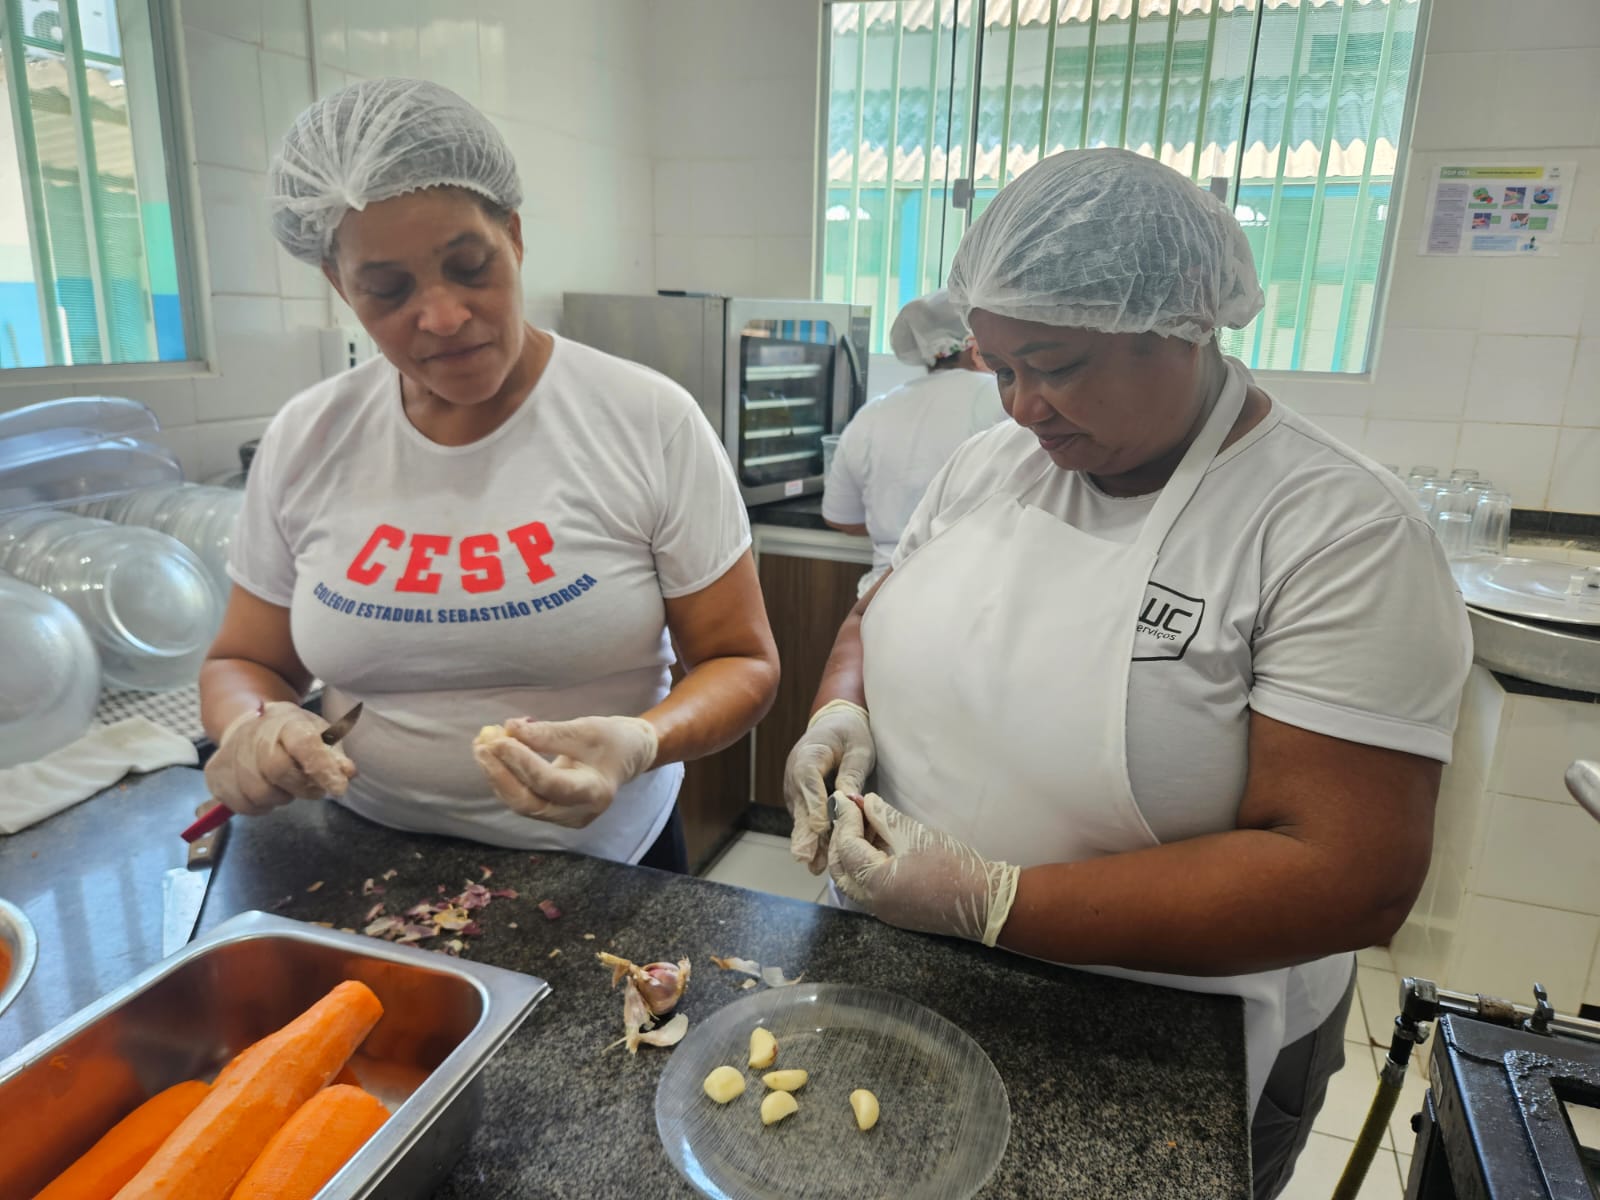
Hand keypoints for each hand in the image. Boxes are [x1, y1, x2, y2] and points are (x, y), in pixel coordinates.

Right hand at [204, 701, 356, 815]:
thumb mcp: (318, 733)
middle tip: (311, 786)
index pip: (304, 744)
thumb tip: (348, 773)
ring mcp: (230, 756)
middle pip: (278, 770)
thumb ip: (334, 754)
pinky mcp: (215, 776)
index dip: (322, 767)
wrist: (248, 725)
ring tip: (284, 783)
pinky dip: (261, 806)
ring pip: (260, 794)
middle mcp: (253, 735)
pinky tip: (265, 789)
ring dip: (280, 797)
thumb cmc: (291, 733)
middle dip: (301, 786)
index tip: (339, 789)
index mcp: (285, 721)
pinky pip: (244, 806)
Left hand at [474, 715, 658, 828]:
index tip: (500, 738)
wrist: (629, 756)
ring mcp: (566, 818)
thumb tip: (508, 729)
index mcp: (595, 792)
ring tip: (483, 746)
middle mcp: (579, 813)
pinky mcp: (554, 813)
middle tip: (482, 746)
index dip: (522, 761)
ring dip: (498, 776)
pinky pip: (525, 800)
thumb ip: (548, 733)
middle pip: (529, 803)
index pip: (550, 783)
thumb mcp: (587, 728)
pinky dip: (507, 779)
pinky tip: (495, 757)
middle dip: (501, 775)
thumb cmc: (613, 740)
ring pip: (522, 804)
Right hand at [782, 699, 874, 873]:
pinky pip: (805, 819)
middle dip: (804, 833)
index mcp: (809, 755)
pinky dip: (813, 837)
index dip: (814, 805)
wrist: (835, 726)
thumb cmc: (849, 735)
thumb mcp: (859, 749)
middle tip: (805, 857)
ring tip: (814, 866)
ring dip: (807, 841)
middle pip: (799, 806)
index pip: (808, 781)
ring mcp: (795, 788)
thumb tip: (848, 799)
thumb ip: (852, 773)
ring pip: (801, 818)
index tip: (822, 827)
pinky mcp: (800, 800)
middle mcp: (795, 774)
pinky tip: (819, 859)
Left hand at [828, 793, 1019, 946]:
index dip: (845, 818)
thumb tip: (866, 802)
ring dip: (852, 851)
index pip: (846, 846)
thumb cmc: (953, 865)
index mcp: (876, 883)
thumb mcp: (916, 834)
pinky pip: (867, 887)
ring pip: (851, 880)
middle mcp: (873, 902)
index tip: (844, 796)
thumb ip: (885, 818)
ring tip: (867, 822)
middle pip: (841, 868)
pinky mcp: (895, 912)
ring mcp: (883, 911)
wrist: (985, 901)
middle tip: (850, 811)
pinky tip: (878, 843)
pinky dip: (865, 864)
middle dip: (841, 837)